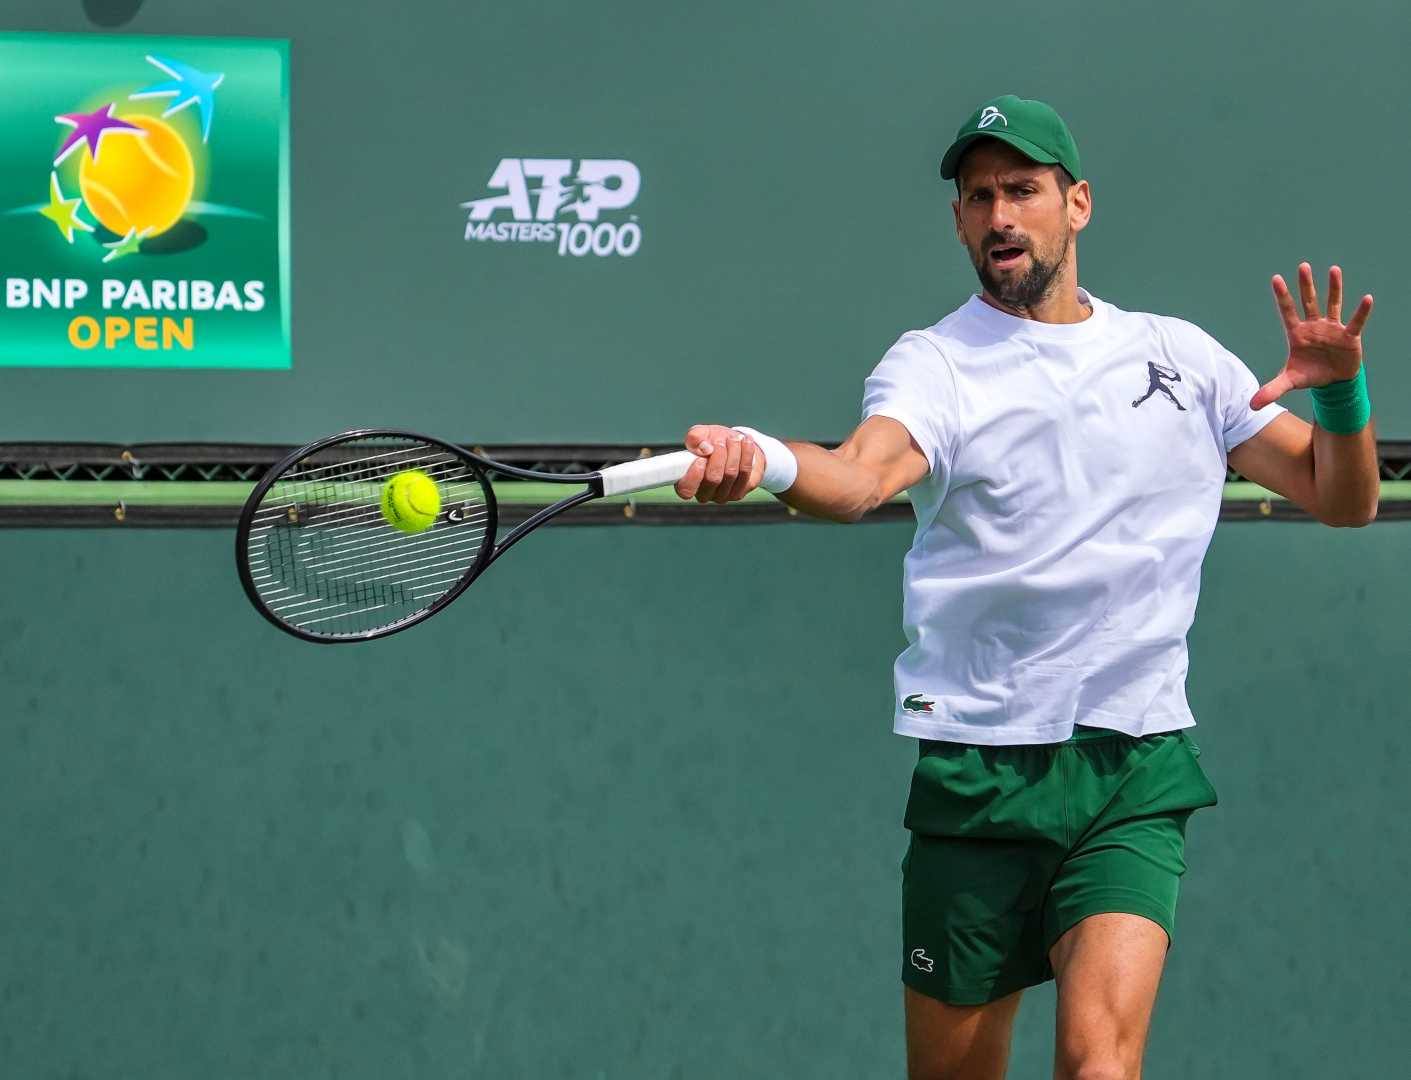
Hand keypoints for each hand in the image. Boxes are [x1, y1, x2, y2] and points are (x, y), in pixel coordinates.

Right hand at [673, 424, 764, 503]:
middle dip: (719, 455)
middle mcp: (704, 494)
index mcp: (688, 483)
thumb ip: (694, 437)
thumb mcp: (699, 434)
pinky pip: (745, 472)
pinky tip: (746, 442)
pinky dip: (746, 454)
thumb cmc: (712, 442)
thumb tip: (704, 449)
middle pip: (713, 479)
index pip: (686, 491)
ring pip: (730, 474)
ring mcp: (723, 495)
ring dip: (734, 451)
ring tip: (734, 438)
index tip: (701, 459)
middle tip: (720, 440)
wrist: (735, 444)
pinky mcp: (740, 491)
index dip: (694, 476)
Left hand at [1252, 263, 1372, 408]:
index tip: (1275, 278)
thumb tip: (1251, 406)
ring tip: (1333, 269)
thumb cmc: (1310, 375)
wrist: (1333, 382)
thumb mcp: (1290, 382)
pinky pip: (1356, 322)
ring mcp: (1332, 329)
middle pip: (1308, 302)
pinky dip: (1361, 312)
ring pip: (1332, 305)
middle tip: (1302, 266)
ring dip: (1334, 288)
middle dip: (1305, 286)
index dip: (1282, 296)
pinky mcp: (1349, 336)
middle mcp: (1314, 327)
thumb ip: (1272, 390)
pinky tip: (1367, 299)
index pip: (1287, 311)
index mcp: (1297, 334)